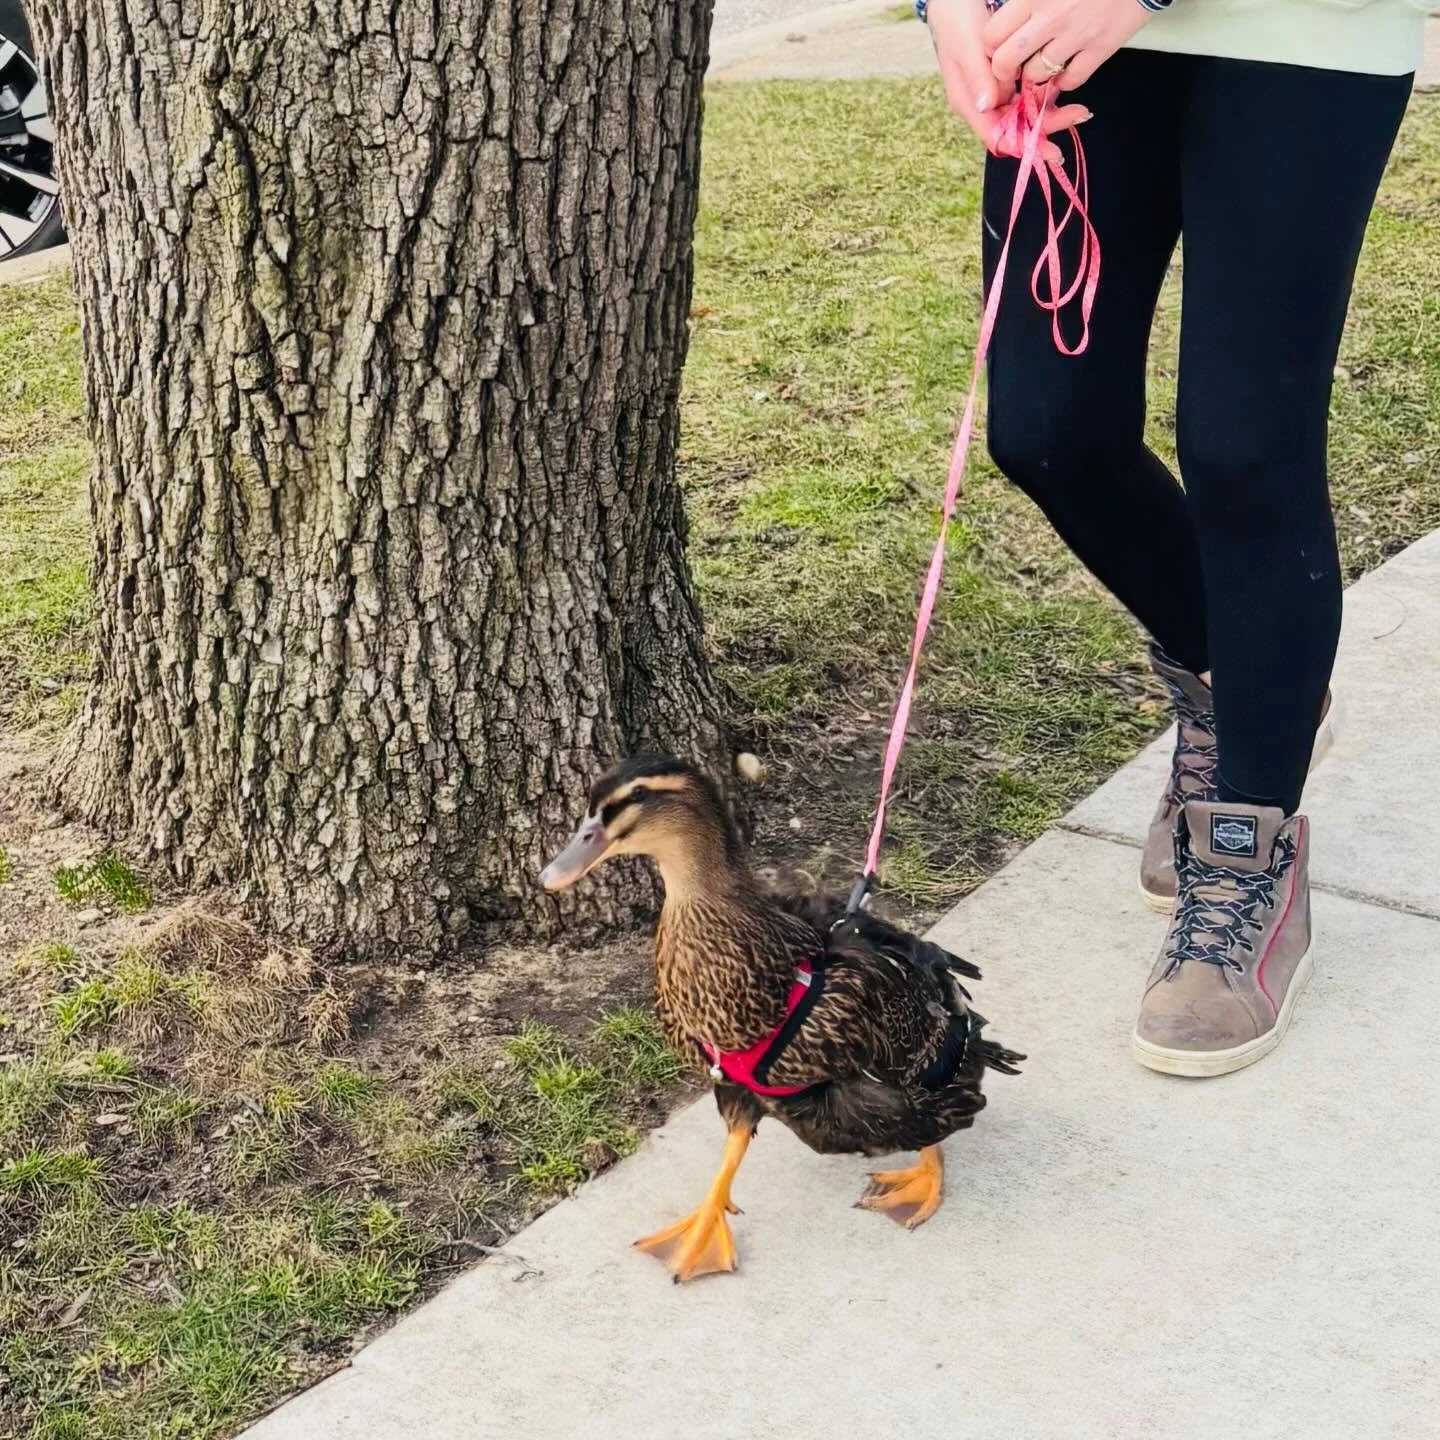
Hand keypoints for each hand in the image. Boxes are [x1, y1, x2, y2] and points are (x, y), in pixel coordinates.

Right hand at [927, 0, 1091, 165]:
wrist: (954, 0)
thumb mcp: (967, 46)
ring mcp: (994, 91)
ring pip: (1024, 114)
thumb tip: (988, 105)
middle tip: (1079, 116)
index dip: (1024, 146)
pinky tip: (1063, 89)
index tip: (1050, 148)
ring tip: (1078, 109)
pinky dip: (1044, 95)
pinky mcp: (1005, 78)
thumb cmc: (957, 20)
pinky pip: (1026, 95)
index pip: (997, 138)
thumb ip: (978, 77)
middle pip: (1016, 130)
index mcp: (970, 103)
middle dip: (1046, 129)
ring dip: (1049, 113)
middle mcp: (983, 103)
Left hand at [984, 0, 1152, 91]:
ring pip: (1036, 75)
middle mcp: (1051, 17)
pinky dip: (1065, 80)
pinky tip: (1066, 67)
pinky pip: (1071, 80)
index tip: (997, 48)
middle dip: (1004, 72)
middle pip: (1006, 63)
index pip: (992, 35)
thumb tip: (1006, 8)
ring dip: (1035, 75)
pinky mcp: (1100, 48)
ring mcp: (1076, 36)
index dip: (991, 47)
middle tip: (1012, 69)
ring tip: (1041, 64)